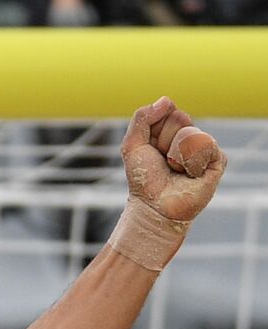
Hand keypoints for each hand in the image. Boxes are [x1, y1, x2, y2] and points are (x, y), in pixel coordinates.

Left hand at [120, 96, 225, 224]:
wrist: (155, 206)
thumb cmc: (143, 179)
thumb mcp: (132, 145)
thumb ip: (141, 118)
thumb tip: (166, 99)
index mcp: (169, 129)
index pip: (168, 110)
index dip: (154, 128)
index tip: (150, 147)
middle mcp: (188, 135)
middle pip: (180, 117)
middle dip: (164, 140)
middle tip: (162, 160)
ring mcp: (204, 147)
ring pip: (192, 133)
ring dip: (176, 153)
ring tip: (174, 169)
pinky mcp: (218, 160)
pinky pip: (208, 146)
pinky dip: (192, 163)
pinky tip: (189, 175)